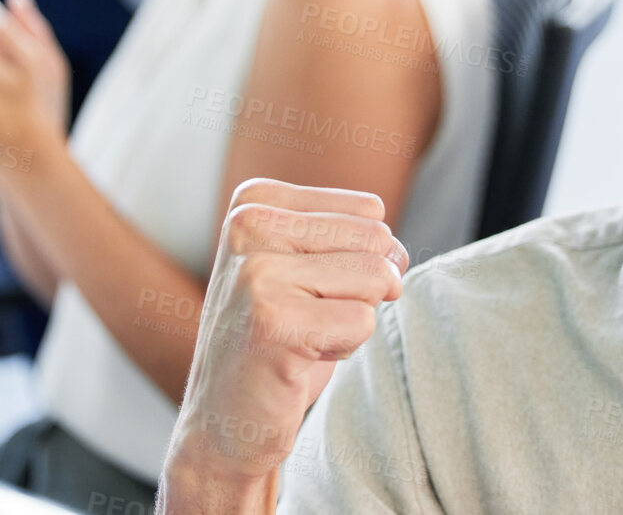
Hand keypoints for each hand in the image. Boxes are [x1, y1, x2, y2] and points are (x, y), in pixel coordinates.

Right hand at [161, 180, 407, 507]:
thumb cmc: (277, 340)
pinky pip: (362, 321)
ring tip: (302, 338)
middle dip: (361, 290)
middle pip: (376, 240)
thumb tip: (398, 252)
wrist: (224, 420)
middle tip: (308, 319)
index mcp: (255, 201)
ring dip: (352, 321)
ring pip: (375, 278)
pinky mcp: (272, 319)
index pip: (370, 211)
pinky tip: (298, 360)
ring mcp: (256, 271)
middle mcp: (249, 224)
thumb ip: (355, 238)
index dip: (358, 261)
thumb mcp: (306, 267)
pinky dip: (344, 349)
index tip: (308, 290)